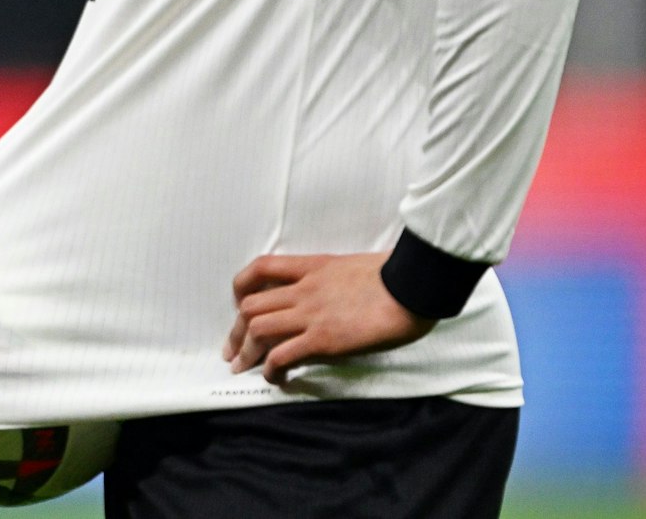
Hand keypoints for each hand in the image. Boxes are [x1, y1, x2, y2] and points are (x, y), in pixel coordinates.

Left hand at [223, 252, 433, 386]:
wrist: (413, 285)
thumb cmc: (397, 274)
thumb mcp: (355, 267)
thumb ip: (334, 279)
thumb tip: (332, 294)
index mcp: (312, 267)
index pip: (261, 268)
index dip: (242, 287)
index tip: (241, 306)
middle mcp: (304, 289)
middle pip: (251, 305)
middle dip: (236, 331)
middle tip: (232, 351)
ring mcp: (311, 314)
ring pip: (258, 329)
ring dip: (246, 351)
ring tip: (243, 368)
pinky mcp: (323, 339)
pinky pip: (283, 354)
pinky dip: (272, 369)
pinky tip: (276, 378)